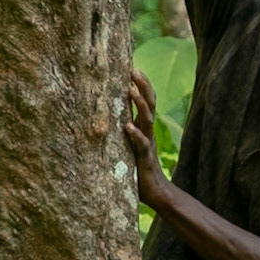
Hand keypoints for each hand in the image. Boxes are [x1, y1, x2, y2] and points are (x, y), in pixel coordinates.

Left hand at [124, 69, 170, 207]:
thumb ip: (122, 132)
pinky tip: (127, 126)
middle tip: (134, 70)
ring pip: (147, 119)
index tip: (134, 67)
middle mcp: (147, 131)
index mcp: (143, 127)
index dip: (142, 84)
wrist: (154, 192)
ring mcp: (147, 143)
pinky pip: (141, 143)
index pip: (146, 101)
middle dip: (142, 86)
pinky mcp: (144, 158)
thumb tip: (105, 117)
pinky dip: (135, 134)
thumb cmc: (138, 168)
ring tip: (130, 90)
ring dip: (139, 104)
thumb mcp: (128, 145)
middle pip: (149, 103)